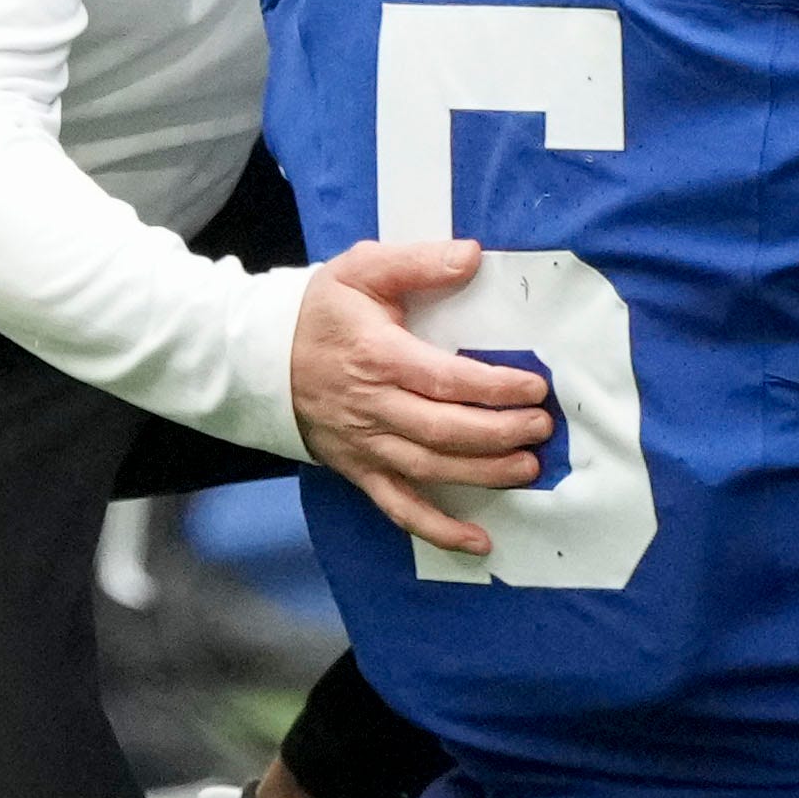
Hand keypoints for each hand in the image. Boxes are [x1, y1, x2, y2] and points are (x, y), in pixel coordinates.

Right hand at [290, 240, 555, 555]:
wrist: (256, 359)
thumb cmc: (318, 312)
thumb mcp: (362, 269)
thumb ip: (418, 261)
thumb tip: (471, 255)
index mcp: (378, 357)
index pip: (445, 379)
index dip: (494, 387)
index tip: (534, 387)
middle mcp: (372, 407)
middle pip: (444, 430)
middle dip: (499, 433)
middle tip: (541, 427)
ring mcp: (365, 445)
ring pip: (429, 470)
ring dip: (482, 475)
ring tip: (527, 467)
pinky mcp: (358, 470)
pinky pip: (399, 508)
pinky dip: (438, 530)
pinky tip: (479, 542)